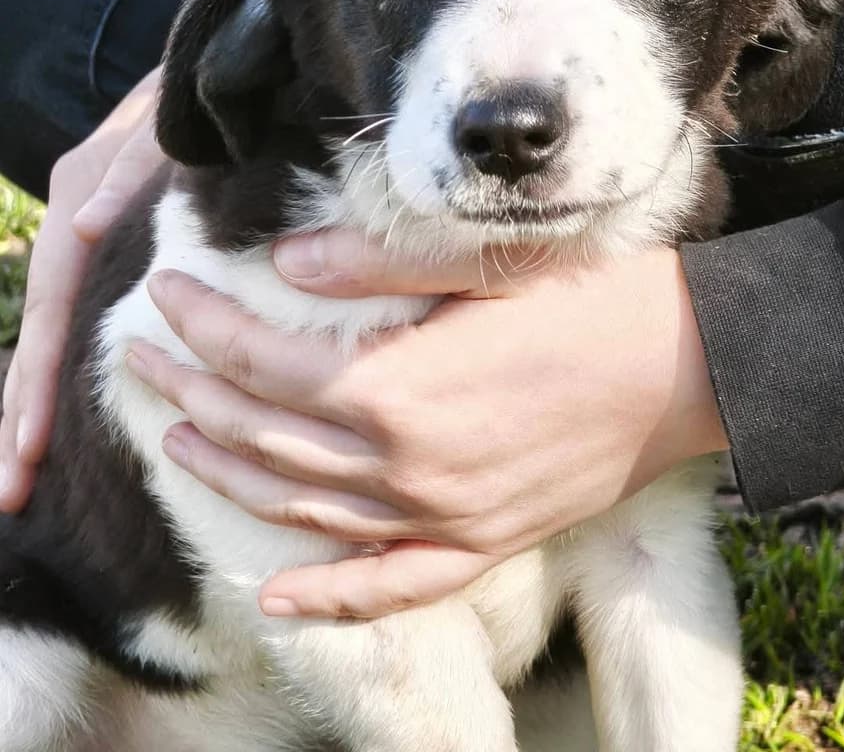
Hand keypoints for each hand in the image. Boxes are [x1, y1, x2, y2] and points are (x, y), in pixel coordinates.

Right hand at [0, 68, 164, 510]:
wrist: (213, 57)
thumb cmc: (195, 94)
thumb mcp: (168, 122)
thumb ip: (132, 169)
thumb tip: (83, 230)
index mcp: (79, 196)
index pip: (54, 301)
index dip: (41, 375)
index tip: (31, 443)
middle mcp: (73, 221)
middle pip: (39, 329)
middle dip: (20, 413)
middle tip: (12, 491)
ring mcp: (87, 234)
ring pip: (51, 329)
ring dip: (32, 403)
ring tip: (20, 479)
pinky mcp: (109, 243)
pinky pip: (76, 315)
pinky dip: (60, 369)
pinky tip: (57, 422)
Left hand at [128, 236, 727, 619]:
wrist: (689, 362)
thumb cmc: (590, 298)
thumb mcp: (483, 261)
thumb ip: (375, 264)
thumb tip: (283, 261)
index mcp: (399, 388)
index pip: (265, 362)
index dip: (205, 327)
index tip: (166, 292)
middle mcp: (407, 466)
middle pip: (266, 438)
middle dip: (192, 393)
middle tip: (141, 357)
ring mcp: (442, 517)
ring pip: (303, 511)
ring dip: (229, 476)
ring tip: (176, 437)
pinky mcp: (481, 542)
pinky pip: (388, 586)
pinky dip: (327, 596)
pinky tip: (277, 595)